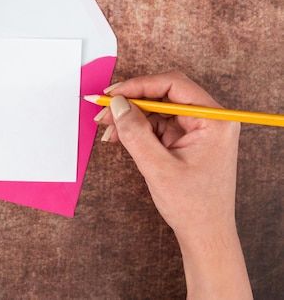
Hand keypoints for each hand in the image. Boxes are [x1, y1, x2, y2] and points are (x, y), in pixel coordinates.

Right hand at [96, 71, 251, 298]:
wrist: (204, 233)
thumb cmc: (193, 205)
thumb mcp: (158, 167)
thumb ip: (136, 133)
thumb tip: (119, 105)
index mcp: (214, 120)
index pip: (174, 85)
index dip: (140, 85)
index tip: (114, 94)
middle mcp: (209, 119)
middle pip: (163, 95)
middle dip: (131, 102)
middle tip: (104, 111)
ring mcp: (197, 129)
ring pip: (156, 109)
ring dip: (130, 117)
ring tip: (107, 129)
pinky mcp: (185, 139)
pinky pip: (156, 124)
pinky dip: (136, 129)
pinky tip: (118, 137)